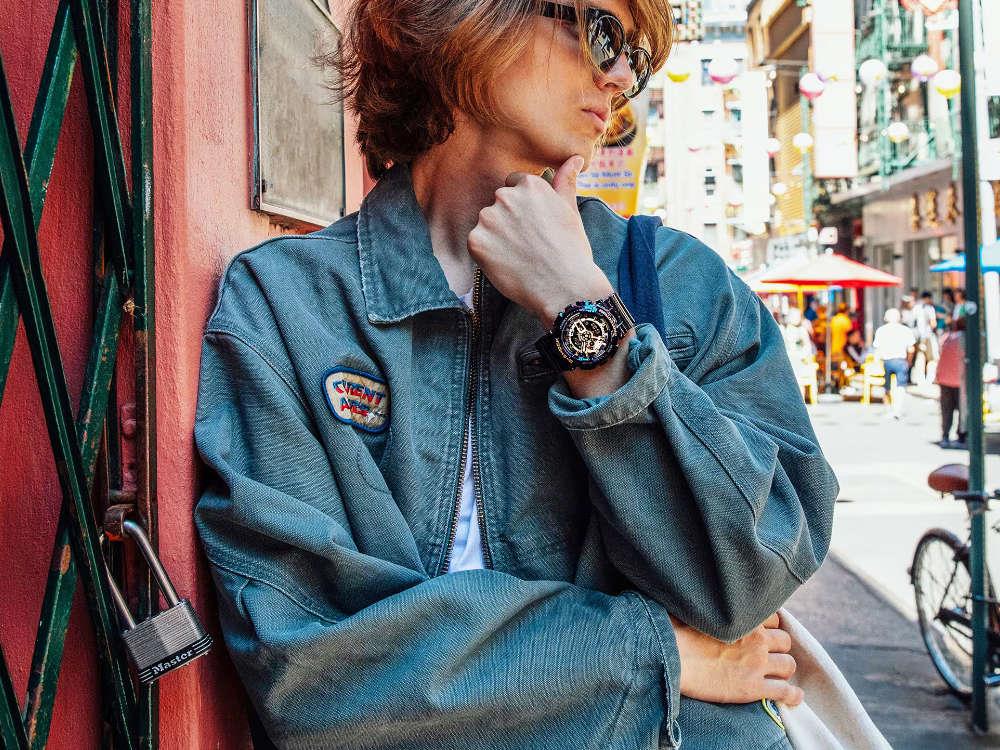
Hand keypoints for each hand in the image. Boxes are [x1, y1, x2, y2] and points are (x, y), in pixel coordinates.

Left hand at [467, 155, 611, 324]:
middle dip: (508, 221)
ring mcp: (488, 219)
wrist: (564, 287)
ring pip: (486, 225)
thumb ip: (566, 182)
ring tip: (519, 256)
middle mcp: (505, 196)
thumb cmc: (571, 251)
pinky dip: (487, 255)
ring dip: (496, 237)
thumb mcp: (571, 211)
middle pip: (498, 205)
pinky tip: (508, 265)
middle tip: (529, 244)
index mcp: (529, 185)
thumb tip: (576, 158)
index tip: (534, 226)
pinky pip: (476, 244)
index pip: (513, 186)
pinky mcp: (476, 241)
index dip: (524, 209)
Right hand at [673, 613, 803, 706]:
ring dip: (784, 669)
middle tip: (768, 655)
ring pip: (789, 665)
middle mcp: (757, 640)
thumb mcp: (695, 610)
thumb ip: (709, 607)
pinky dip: (792, 695)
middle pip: (785, 641)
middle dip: (778, 648)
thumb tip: (699, 599)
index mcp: (745, 619)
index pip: (773, 619)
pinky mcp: (753, 688)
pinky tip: (794, 698)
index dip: (768, 627)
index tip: (762, 633)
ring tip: (776, 674)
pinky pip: (785, 692)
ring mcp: (757, 664)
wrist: (673, 658)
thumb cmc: (677, 632)